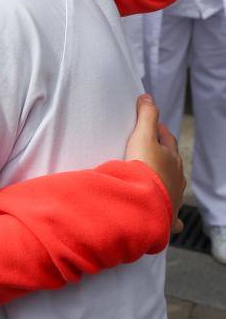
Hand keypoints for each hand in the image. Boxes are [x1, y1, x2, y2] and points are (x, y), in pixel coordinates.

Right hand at [125, 94, 185, 232]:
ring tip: (156, 180)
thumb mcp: (142, 136)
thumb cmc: (144, 169)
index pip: (168, 140)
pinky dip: (173, 217)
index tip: (153, 127)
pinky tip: (174, 221)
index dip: (160, 131)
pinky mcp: (168, 215)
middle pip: (172, 162)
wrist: (144, 203)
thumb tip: (148, 97)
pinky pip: (173, 217)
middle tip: (151, 150)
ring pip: (173, 186)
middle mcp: (176, 177)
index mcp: (171, 158)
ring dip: (167, 181)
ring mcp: (173, 196)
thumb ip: (146, 115)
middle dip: (164, 155)